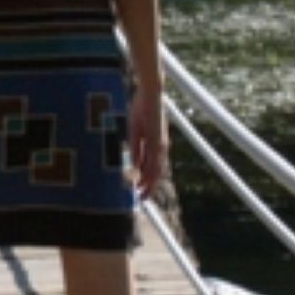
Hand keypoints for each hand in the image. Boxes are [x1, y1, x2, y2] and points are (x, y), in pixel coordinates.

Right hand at [126, 82, 168, 196]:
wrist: (150, 95)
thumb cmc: (142, 109)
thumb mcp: (135, 132)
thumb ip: (136, 148)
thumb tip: (135, 165)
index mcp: (155, 145)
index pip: (151, 167)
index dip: (146, 180)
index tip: (140, 190)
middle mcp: (160, 147)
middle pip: (156, 172)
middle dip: (149, 186)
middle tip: (142, 198)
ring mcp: (159, 144)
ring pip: (156, 168)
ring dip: (150, 182)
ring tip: (143, 193)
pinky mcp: (157, 139)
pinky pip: (154, 159)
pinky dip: (149, 171)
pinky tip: (145, 178)